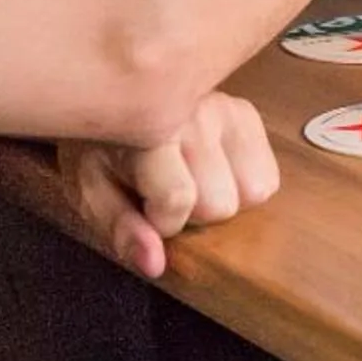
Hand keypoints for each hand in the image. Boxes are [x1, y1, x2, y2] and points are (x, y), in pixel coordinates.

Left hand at [56, 93, 279, 279]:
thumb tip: (156, 265)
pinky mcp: (247, 115)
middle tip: (169, 190)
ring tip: (192, 178)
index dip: (164, 222)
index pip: (179, 199)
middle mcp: (195, 113)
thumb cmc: (101, 151)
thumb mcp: (93, 196)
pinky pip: (268, 180)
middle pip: (221, 203)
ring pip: (253, 192)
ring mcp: (227, 110)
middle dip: (196, 212)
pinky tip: (212, 170)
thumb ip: (122, 231)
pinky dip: (243, 185)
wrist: (112, 95)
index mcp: (148, 131)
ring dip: (224, 197)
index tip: (146, 210)